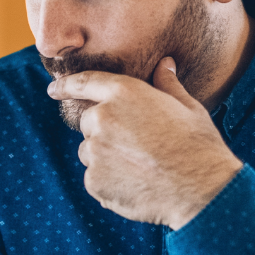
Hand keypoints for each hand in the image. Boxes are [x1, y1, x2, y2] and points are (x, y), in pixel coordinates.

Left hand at [47, 58, 242, 228]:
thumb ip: (167, 84)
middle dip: (106, 131)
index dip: (65, 85)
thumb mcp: (187, 107)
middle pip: (88, 123)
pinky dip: (109, 181)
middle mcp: (103, 118)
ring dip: (106, 157)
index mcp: (124, 94)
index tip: (52, 89)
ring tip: (141, 167)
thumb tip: (164, 63)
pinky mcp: (93, 180)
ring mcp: (95, 151)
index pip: (84, 83)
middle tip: (138, 145)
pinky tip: (136, 184)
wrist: (202, 191)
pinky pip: (94, 177)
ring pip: (90, 152)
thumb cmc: (198, 146)